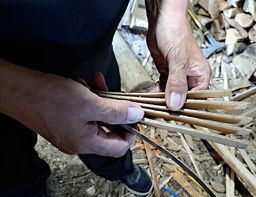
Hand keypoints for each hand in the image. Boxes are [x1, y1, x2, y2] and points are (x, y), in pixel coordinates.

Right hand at [0, 61, 143, 156]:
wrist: (17, 90)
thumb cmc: (49, 97)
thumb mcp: (89, 103)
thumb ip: (116, 111)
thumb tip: (137, 115)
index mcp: (86, 143)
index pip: (119, 147)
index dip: (131, 131)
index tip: (134, 114)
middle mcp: (79, 142)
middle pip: (108, 129)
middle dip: (114, 108)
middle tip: (115, 93)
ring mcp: (70, 132)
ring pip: (96, 118)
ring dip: (101, 100)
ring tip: (95, 83)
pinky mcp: (64, 122)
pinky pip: (84, 113)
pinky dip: (88, 99)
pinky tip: (82, 85)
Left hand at [146, 0, 210, 109]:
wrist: (162, 20)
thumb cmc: (176, 32)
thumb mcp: (178, 60)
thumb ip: (177, 83)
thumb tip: (176, 103)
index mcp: (201, 74)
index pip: (197, 99)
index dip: (186, 107)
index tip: (174, 115)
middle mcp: (191, 77)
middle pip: (183, 98)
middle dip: (173, 105)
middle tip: (161, 112)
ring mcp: (178, 76)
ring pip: (172, 94)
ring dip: (163, 100)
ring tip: (154, 106)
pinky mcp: (167, 73)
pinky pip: (163, 88)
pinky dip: (157, 93)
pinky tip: (150, 97)